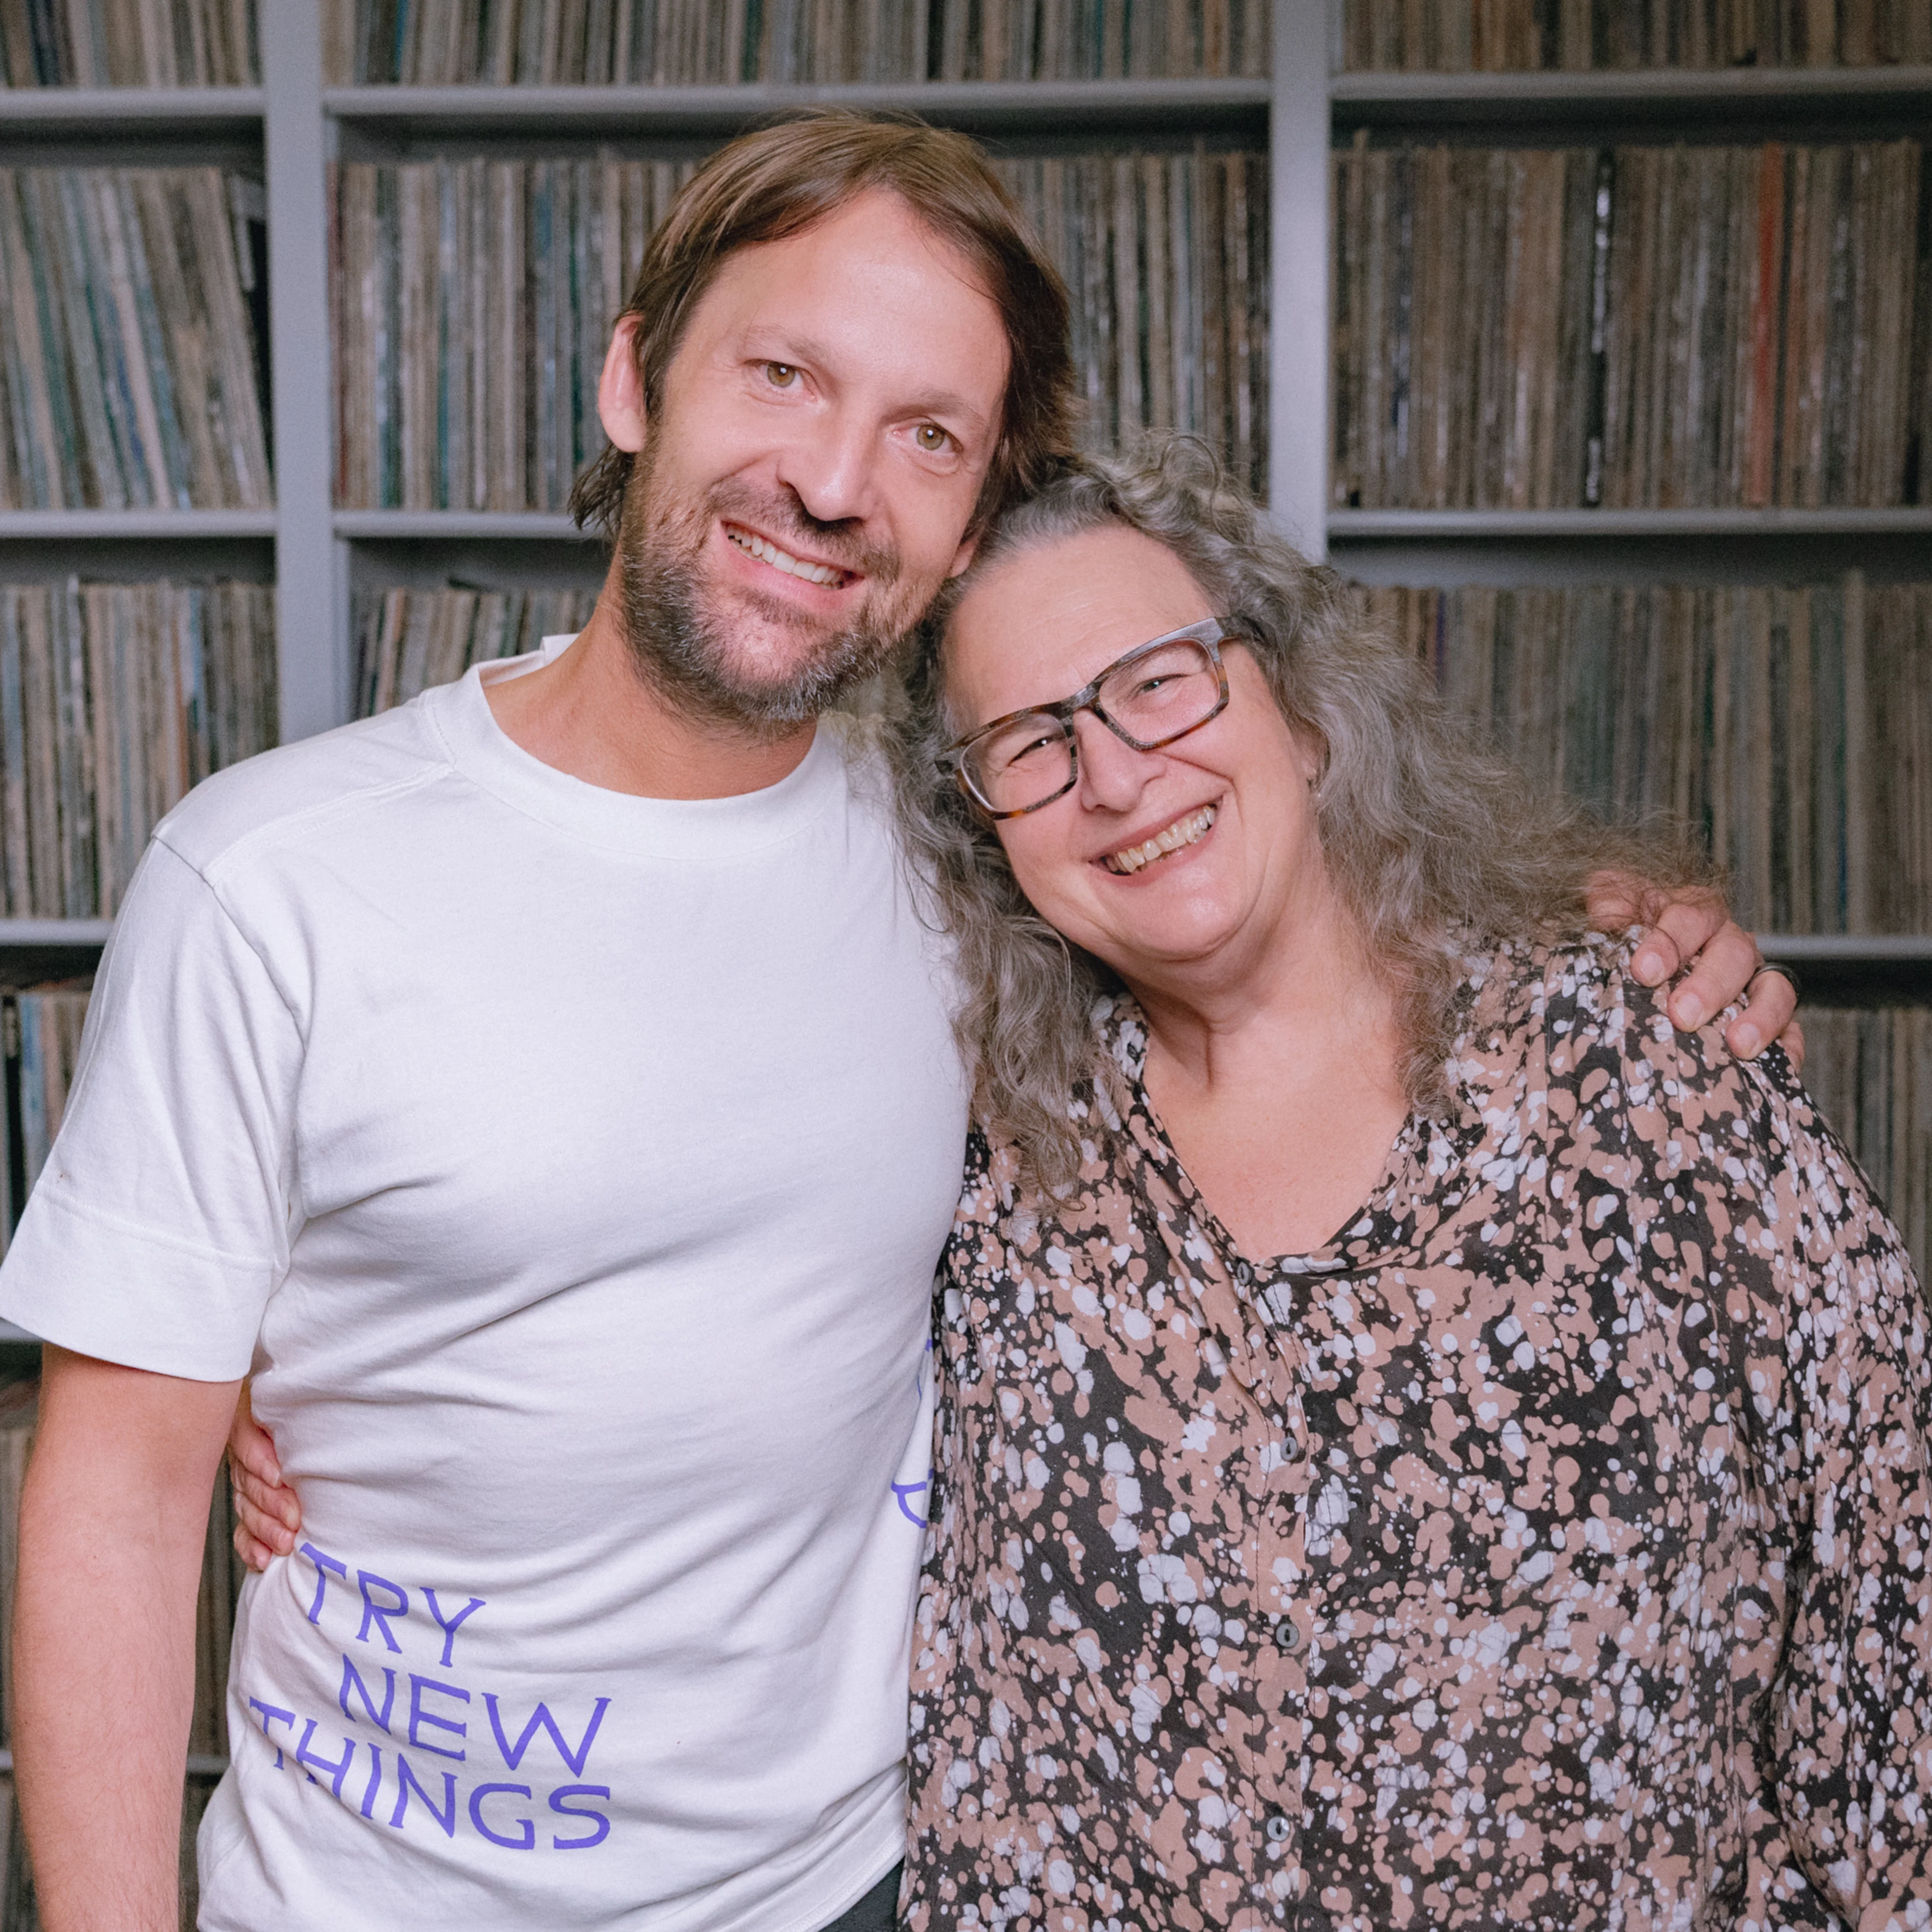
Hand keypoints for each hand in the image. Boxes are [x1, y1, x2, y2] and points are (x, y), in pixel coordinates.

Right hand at [229, 1382, 301, 1570]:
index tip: (279, 1476)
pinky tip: (261, 1559)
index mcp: (246, 1424)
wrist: (292, 1400)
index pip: (246, 1445)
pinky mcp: (251, 1505)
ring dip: (266, 1528)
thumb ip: (263, 1419)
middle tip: (294, 1518)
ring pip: (249, 1509)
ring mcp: (245, 1482)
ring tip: (286, 1541)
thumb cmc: (285, 1394)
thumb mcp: (268, 1399)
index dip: (260, 1461)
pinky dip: (251, 1546)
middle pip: (250, 1484)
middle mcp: (244, 1456)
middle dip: (272, 1503)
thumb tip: (276, 1454)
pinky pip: (244, 1530)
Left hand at [1586, 871, 1804, 1071]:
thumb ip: (1609, 905)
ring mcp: (1753, 981)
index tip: (1644, 970)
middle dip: (1709, 986)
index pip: (1688, 917)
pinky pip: (1790, 1029)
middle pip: (1733, 954)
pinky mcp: (1771, 1018)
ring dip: (1760, 1016)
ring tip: (1738, 1045)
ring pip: (1773, 989)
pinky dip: (1789, 1045)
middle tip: (1682, 1015)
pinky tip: (1781, 1063)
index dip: (1668, 942)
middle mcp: (1728, 944)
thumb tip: (1604, 911)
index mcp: (1692, 914)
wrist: (1640, 970)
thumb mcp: (1612, 913)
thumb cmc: (1627, 941)